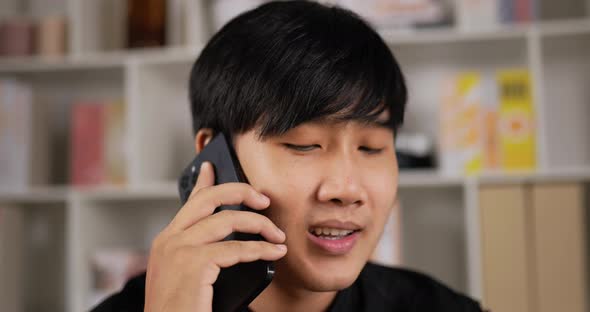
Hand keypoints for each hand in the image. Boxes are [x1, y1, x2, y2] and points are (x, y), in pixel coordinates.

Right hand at [144, 162, 286, 311]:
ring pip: (228, 220)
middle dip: (241, 192)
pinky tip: (274, 253)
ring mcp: (178, 250)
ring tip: (278, 236)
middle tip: (263, 200)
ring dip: (261, 225)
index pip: (190, 202)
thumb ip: (203, 254)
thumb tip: (236, 240)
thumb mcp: (188, 277)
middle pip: (210, 199)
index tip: (211, 166)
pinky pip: (236, 249)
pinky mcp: (193, 264)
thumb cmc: (181, 310)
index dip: (204, 182)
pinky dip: (261, 250)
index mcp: (166, 241)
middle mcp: (169, 240)